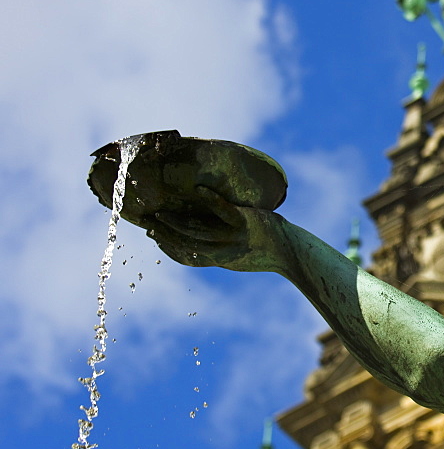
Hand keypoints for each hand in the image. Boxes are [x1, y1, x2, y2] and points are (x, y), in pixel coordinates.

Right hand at [138, 185, 286, 272]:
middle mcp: (224, 251)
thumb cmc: (265, 250)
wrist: (292, 250)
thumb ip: (219, 249)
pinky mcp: (245, 221)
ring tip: (160, 211)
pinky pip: (223, 211)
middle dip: (165, 233)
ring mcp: (234, 236)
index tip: (152, 235)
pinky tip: (197, 189)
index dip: (167, 247)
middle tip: (146, 221)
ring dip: (176, 221)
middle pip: (187, 243)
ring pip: (198, 230)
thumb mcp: (238, 256)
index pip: (186, 257)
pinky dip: (209, 200)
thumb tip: (200, 237)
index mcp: (220, 259)